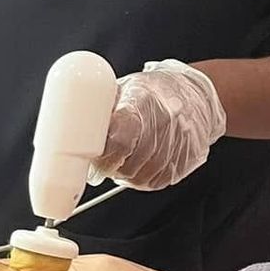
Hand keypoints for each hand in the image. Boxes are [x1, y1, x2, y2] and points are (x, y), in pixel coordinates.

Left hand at [91, 59, 226, 190]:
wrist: (194, 94)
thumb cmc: (154, 91)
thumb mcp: (125, 89)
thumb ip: (104, 110)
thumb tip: (74, 132)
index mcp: (142, 102)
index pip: (120, 140)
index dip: (104, 157)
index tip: (94, 162)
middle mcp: (164, 122)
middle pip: (130, 163)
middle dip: (112, 168)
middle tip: (103, 165)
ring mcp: (178, 142)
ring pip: (143, 176)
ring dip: (126, 176)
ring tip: (121, 163)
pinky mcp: (187, 158)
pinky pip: (158, 181)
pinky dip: (144, 179)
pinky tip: (139, 167)